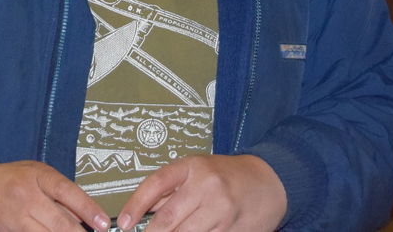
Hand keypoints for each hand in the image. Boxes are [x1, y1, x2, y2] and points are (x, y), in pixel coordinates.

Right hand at [0, 160, 109, 231]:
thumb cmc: (7, 181)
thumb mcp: (34, 175)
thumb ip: (58, 192)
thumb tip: (86, 214)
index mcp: (38, 176)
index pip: (68, 192)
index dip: (88, 209)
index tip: (104, 224)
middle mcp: (27, 196)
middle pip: (60, 222)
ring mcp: (16, 217)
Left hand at [116, 154, 285, 231]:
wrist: (268, 181)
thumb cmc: (228, 176)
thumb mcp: (198, 171)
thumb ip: (171, 189)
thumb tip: (140, 210)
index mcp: (192, 167)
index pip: (156, 184)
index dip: (136, 205)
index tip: (124, 223)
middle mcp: (206, 186)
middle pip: (168, 217)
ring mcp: (221, 210)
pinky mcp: (232, 229)